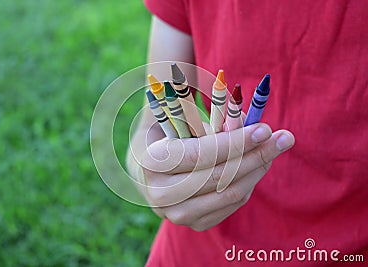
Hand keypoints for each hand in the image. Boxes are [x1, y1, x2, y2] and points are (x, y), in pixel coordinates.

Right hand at [140, 123, 294, 230]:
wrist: (149, 171)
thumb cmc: (168, 136)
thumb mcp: (179, 119)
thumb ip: (207, 115)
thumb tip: (248, 111)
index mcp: (151, 163)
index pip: (200, 155)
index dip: (235, 143)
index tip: (265, 128)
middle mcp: (161, 195)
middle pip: (219, 178)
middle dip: (256, 156)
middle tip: (284, 138)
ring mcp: (177, 214)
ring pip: (230, 194)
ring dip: (257, 169)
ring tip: (274, 148)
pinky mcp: (194, 224)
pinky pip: (231, 204)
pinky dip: (249, 182)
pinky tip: (257, 164)